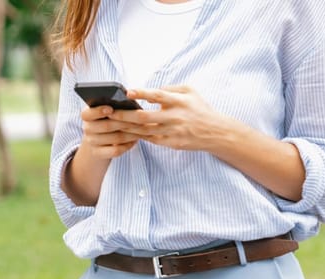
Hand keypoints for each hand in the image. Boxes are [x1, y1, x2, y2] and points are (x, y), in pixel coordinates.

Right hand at [79, 105, 142, 158]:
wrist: (98, 145)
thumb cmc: (108, 122)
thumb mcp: (106, 114)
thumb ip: (114, 107)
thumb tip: (128, 100)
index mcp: (87, 115)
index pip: (88, 113)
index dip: (99, 111)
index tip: (111, 108)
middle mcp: (87, 128)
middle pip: (106, 126)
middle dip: (125, 123)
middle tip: (140, 119)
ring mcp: (91, 142)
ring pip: (114, 138)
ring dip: (130, 134)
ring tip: (142, 130)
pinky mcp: (98, 153)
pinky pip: (115, 150)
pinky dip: (127, 145)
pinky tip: (134, 141)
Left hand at [113, 85, 241, 151]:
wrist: (215, 132)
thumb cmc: (200, 108)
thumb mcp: (190, 91)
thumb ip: (170, 88)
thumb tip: (149, 92)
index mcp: (179, 101)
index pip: (158, 96)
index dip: (142, 93)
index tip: (128, 92)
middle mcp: (175, 117)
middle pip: (144, 117)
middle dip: (124, 116)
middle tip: (109, 113)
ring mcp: (172, 132)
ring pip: (144, 131)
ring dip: (126, 128)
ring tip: (112, 124)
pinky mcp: (172, 143)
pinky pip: (151, 140)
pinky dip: (137, 136)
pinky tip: (126, 133)